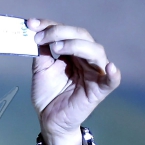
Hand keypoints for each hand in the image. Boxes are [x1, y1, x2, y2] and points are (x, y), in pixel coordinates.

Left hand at [27, 18, 120, 144]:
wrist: (49, 120)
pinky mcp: (99, 90)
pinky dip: (113, 73)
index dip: (50, 26)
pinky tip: (109, 67)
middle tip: (41, 37)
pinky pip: (111, 81)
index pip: (66, 32)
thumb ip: (41, 52)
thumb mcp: (41, 70)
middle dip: (60, 32)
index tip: (31, 24)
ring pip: (94, 51)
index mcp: (72, 53)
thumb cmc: (48, 96)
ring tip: (56, 48)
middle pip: (81, 36)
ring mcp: (94, 73)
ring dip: (75, 45)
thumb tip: (36, 31)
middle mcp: (86, 59)